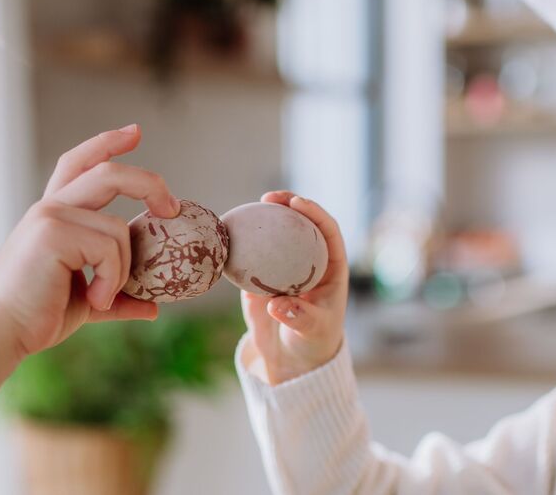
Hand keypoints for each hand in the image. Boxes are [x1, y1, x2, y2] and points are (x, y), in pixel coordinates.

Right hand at [0, 124, 180, 357]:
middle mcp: (50, 207)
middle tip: (172, 208)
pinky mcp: (52, 232)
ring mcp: (50, 216)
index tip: (135, 132)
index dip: (107, 143)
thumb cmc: (35, 317)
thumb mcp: (87, 302)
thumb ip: (118, 295)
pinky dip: (113, 279)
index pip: (79, 163)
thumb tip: (153, 307)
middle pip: (108, 173)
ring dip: (123, 269)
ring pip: (118, 228)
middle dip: (149, 183)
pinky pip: (110, 249)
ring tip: (101, 297)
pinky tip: (94, 299)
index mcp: (54, 215)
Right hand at [240, 191, 348, 384]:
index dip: (315, 212)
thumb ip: (299, 316)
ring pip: (273, 234)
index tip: (297, 203)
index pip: (327, 230)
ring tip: (242, 210)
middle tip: (268, 198)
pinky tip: (225, 236)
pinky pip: (249, 256)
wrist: (290, 358)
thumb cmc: (312, 341)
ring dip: (260, 218)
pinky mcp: (259, 277)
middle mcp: (308, 259)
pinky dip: (239, 244)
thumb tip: (277, 303)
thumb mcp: (312, 330)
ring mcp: (283, 266)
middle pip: (299, 223)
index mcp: (330, 266)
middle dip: (286, 203)